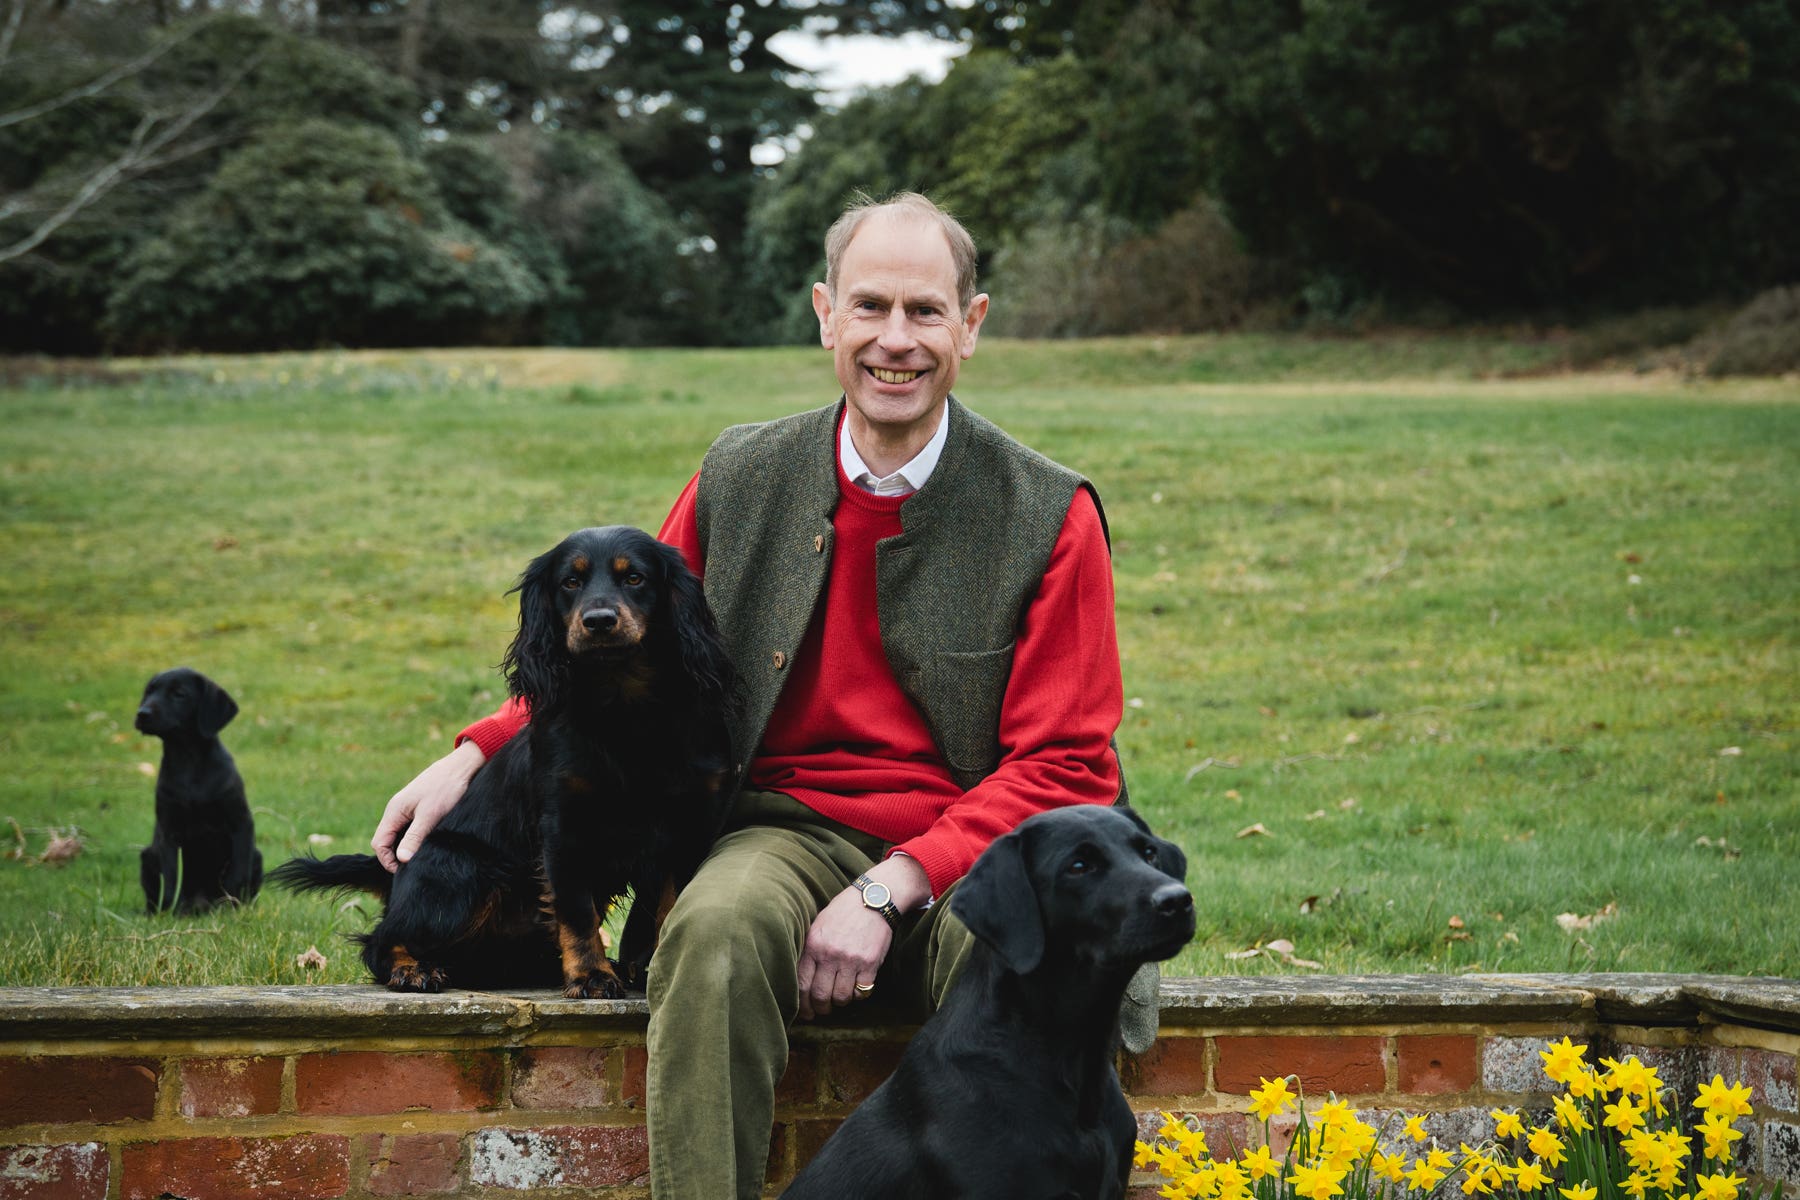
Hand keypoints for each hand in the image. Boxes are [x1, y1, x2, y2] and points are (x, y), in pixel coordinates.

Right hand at [371, 740, 484, 871]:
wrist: (461, 767)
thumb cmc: (446, 788)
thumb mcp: (430, 815)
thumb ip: (414, 837)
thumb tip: (400, 859)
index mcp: (394, 811)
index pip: (379, 843)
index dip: (387, 860)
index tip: (404, 871)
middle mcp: (396, 810)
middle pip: (387, 840)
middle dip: (396, 856)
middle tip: (414, 867)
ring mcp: (407, 809)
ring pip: (399, 835)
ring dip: (407, 848)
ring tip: (421, 857)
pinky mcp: (419, 809)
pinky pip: (410, 828)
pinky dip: (415, 839)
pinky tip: (428, 845)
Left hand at [795, 855, 929, 1019]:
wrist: (873, 899)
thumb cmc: (843, 912)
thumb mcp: (818, 925)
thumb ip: (809, 950)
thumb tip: (800, 979)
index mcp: (813, 945)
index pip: (802, 984)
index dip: (802, 1004)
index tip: (805, 1012)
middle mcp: (830, 954)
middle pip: (820, 995)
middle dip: (820, 1009)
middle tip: (822, 1011)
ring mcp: (851, 960)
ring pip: (841, 997)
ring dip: (840, 1002)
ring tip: (840, 997)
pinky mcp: (870, 963)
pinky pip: (861, 991)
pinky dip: (858, 994)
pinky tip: (856, 987)